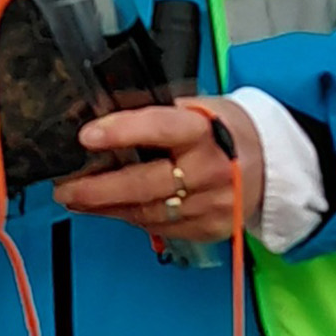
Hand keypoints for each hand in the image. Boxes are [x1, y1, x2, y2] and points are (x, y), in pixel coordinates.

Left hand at [50, 96, 263, 243]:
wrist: (271, 161)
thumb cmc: (220, 127)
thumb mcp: (193, 107)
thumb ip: (149, 112)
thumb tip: (90, 114)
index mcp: (204, 129)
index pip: (160, 127)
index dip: (122, 131)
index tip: (86, 136)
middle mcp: (210, 170)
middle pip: (146, 184)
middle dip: (98, 189)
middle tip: (63, 187)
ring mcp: (213, 205)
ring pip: (148, 212)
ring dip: (105, 207)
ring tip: (74, 198)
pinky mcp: (210, 228)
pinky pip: (160, 228)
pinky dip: (130, 218)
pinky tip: (108, 209)